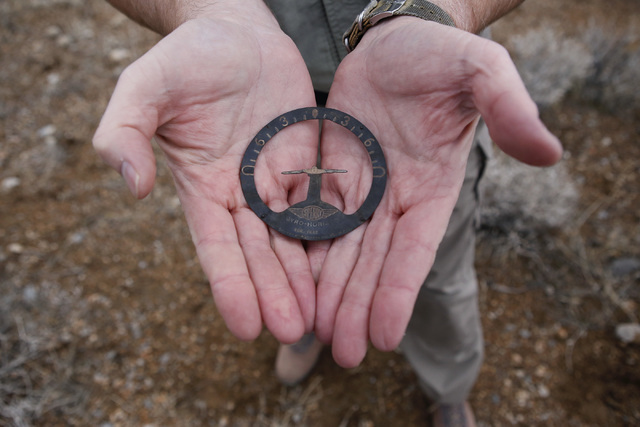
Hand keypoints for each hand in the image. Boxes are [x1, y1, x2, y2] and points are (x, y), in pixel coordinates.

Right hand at [93, 5, 318, 343]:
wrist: (236, 30)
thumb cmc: (189, 56)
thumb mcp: (146, 84)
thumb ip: (125, 130)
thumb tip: (131, 186)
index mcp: (201, 185)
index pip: (216, 246)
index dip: (231, 286)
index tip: (246, 327)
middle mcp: (238, 194)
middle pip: (259, 254)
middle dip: (274, 293)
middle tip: (294, 334)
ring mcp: (273, 182)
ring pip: (292, 240)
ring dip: (303, 280)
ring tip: (320, 318)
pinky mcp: (303, 166)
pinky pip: (320, 207)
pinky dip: (329, 240)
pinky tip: (344, 271)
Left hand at [311, 18, 562, 366]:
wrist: (395, 38)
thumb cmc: (438, 53)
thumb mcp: (478, 70)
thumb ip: (510, 107)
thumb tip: (551, 152)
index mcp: (432, 185)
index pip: (414, 249)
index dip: (398, 292)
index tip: (384, 337)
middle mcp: (396, 197)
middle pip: (373, 262)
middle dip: (358, 307)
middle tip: (342, 354)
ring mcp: (362, 187)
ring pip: (341, 248)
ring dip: (329, 291)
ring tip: (313, 333)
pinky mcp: (332, 173)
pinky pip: (315, 218)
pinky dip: (305, 251)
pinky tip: (292, 283)